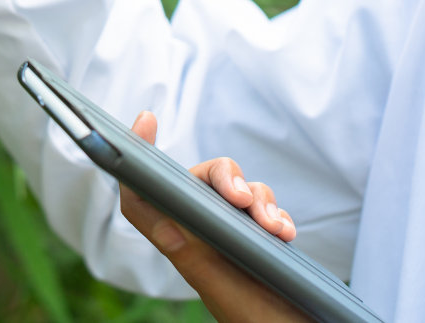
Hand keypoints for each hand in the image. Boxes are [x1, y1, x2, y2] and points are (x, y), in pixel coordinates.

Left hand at [119, 112, 316, 322]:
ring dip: (260, 199)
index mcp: (183, 244)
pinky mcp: (262, 242)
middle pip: (204, 180)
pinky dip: (277, 214)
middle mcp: (204, 236)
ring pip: (240, 191)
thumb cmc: (253, 320)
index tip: (146, 120)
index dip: (140, 157)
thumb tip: (163, 221)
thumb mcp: (219, 288)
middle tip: (242, 200)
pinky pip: (267, 210)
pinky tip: (284, 232)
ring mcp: (235, 237)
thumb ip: (191, 255)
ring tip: (272, 227)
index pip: (147, 196)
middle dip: (227, 178)